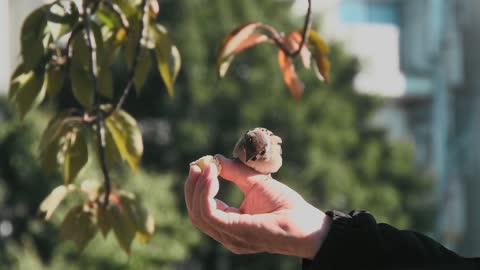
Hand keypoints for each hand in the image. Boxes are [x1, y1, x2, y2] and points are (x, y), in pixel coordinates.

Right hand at [184, 155, 330, 258]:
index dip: (198, 187)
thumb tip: (216, 159)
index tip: (201, 165)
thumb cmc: (287, 207)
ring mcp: (230, 236)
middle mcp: (227, 235)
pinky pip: (208, 213)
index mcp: (231, 225)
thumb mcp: (256, 183)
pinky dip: (206, 193)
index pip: (203, 209)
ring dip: (198, 187)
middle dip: (192, 187)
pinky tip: (213, 176)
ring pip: (198, 213)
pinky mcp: (235, 231)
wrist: (308, 224)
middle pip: (195, 213)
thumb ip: (236, 172)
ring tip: (207, 168)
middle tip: (197, 165)